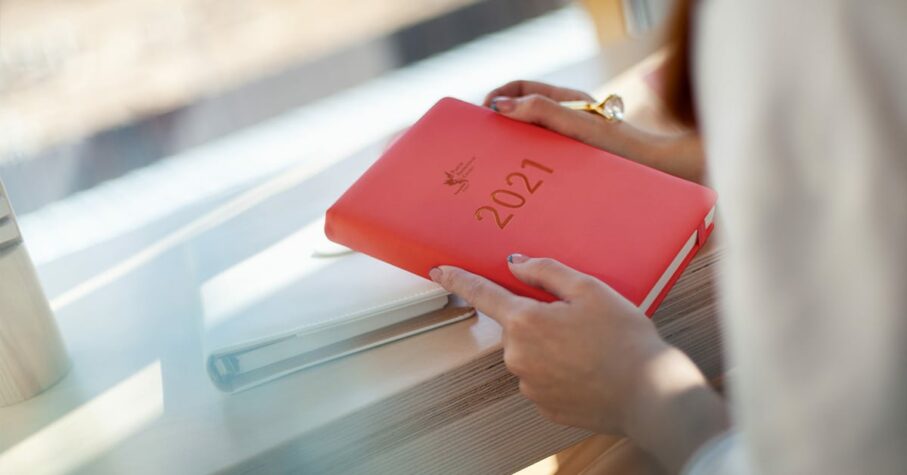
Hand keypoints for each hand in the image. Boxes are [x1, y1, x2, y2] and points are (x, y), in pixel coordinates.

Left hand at [430, 254, 727, 470]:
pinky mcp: (544, 406)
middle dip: (541, 319)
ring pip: (532, 353)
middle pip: (518, 326)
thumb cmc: (624, 339)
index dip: (457, 280)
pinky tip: (590, 368)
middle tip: (581, 320)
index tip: (437, 271)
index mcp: (525, 321)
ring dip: (553, 347)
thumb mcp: (589, 289)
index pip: (482, 294)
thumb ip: (547, 272)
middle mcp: (518, 356)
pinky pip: (544, 378)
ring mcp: (529, 385)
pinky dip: (562, 371)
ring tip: (593, 347)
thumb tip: (517, 263)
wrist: (649, 395)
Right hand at [483, 80, 705, 182]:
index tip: (482, 115)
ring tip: (499, 171)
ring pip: (532, 140)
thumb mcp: (580, 128)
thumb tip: (502, 107)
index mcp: (567, 102)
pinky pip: (545, 162)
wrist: (664, 175)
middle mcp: (568, 120)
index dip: (497, 97)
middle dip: (499, 126)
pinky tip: (524, 190)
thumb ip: (543, 112)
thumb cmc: (626, 151)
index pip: (520, 89)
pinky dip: (529, 169)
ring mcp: (573, 142)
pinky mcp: (578, 165)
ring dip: (513, 150)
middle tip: (483, 147)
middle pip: (522, 114)